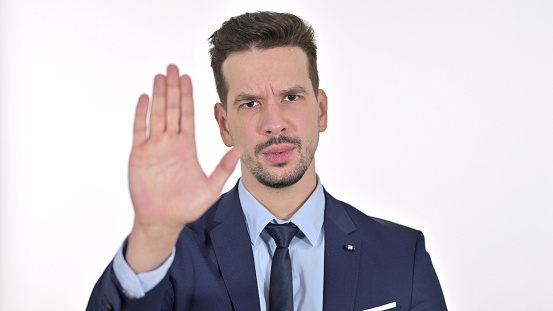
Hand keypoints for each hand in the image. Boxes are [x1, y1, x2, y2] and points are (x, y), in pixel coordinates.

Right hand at [125, 65, 241, 272]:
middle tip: (173, 67)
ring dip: (158, 95)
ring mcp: (154, 147)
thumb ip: (224, 168)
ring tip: (160, 75)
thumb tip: (240, 149)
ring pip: (156, 114)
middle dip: (172, 88)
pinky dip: (141, 114)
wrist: (163, 221)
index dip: (187, 96)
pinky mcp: (139, 155)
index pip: (187, 115)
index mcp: (186, 147)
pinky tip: (145, 98)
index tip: (188, 78)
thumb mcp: (211, 187)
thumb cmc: (186, 207)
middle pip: (171, 109)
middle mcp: (170, 143)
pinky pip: (140, 130)